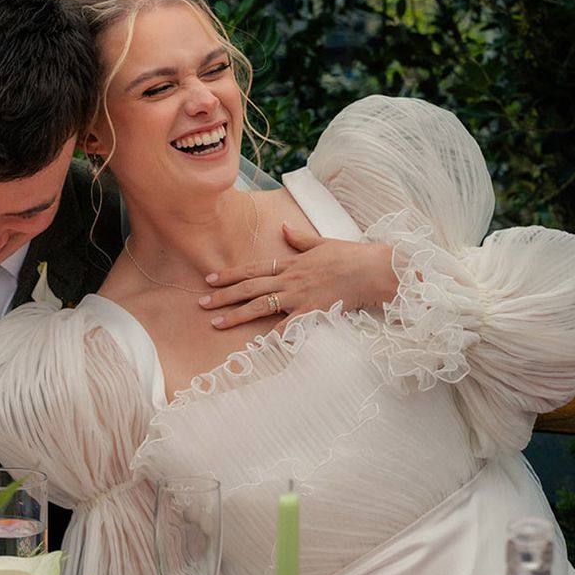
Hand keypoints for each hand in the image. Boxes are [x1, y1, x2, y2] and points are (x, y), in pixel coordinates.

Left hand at [199, 222, 396, 330]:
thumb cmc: (350, 256)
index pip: (253, 268)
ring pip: (260, 306)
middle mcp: (290, 279)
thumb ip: (299, 239)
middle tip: (201, 303)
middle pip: (249, 288)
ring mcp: (299, 296)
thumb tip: (283, 228)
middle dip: (223, 296)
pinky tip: (255, 346)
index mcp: (291, 263)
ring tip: (216, 324)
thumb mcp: (322, 243)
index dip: (230, 274)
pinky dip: (272, 337)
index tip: (210, 279)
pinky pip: (287, 327)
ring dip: (236, 315)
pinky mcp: (311, 311)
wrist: (372, 269)